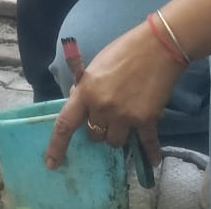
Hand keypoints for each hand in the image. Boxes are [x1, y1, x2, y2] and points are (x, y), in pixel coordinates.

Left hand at [44, 23, 180, 169]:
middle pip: (94, 135)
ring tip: (127, 117)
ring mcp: (124, 115)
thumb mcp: (95, 66)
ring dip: (118, 133)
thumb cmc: (124, 50)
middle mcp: (102, 107)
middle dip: (98, 128)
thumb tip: (78, 102)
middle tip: (109, 113)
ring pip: (115, 141)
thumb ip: (85, 88)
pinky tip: (154, 160)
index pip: (65, 124)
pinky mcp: (146, 119)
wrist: (158, 46)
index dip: (57, 146)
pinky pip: (146, 142)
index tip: (51, 164)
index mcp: (85, 92)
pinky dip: (150, 151)